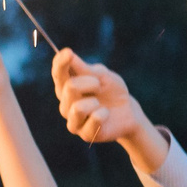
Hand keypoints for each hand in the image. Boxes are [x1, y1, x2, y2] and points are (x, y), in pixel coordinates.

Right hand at [53, 50, 165, 165]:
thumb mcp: (101, 76)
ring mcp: (73, 120)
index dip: (60, 63)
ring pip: (77, 107)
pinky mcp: (84, 133)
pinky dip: (103, 114)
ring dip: (95, 101)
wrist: (128, 112)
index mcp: (67, 86)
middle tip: (100, 85)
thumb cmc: (112, 91)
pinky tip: (105, 114)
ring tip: (101, 104)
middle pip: (69, 87)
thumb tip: (65, 53)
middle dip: (90, 82)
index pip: (58, 74)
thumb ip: (83, 68)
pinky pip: (93, 120)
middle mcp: (65, 103)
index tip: (68, 53)